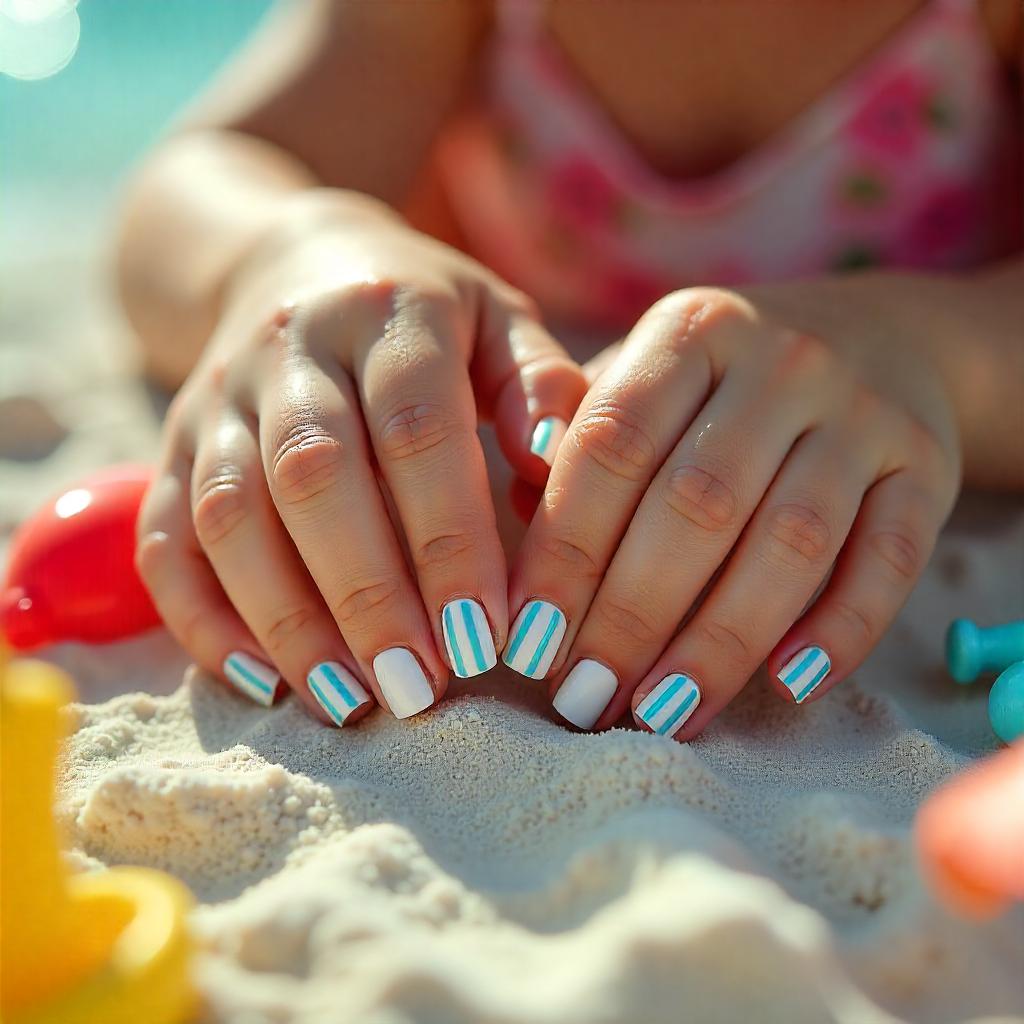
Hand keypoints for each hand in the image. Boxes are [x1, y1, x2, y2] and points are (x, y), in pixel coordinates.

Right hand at [136, 192, 585, 723]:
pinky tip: (261, 681)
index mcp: (391, 309)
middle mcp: (292, 346)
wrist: (296, 261)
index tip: (487, 637)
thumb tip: (555, 465)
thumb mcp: (498, 319)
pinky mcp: (172, 445)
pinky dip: (203, 617)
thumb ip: (539, 385)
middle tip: (417, 689)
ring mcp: (217, 396)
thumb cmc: (425, 313)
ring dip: (287, 619)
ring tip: (349, 701)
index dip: (449, 539)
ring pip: (230, 512)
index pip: (417, 427)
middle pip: (314, 475)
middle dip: (367, 594)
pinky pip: (164, 536)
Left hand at [505, 285, 960, 736]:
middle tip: (585, 698)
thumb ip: (582, 439)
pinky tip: (787, 684)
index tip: (531, 640)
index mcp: (690, 332)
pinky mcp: (928, 467)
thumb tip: (510, 519)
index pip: (612, 447)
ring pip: (789, 542)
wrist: (881, 337)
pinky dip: (840, 628)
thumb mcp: (647, 377)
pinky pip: (888, 559)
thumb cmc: (725, 383)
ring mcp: (863, 412)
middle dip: (631, 615)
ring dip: (720, 641)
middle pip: (696, 505)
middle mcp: (780, 361)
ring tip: (661, 712)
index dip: (565, 552)